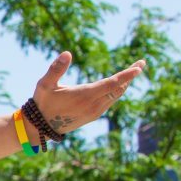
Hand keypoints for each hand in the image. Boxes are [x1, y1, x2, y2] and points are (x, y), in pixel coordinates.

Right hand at [31, 52, 145, 135]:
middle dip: (130, 76)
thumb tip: (67, 53)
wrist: (41, 128)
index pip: (113, 83)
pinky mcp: (94, 115)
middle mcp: (94, 105)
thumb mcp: (45, 84)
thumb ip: (56, 69)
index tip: (139, 66)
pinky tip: (119, 85)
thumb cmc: (42, 103)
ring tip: (132, 72)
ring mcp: (95, 111)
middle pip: (119, 89)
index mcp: (85, 95)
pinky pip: (111, 100)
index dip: (127, 74)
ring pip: (116, 95)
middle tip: (140, 64)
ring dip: (125, 83)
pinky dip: (117, 91)